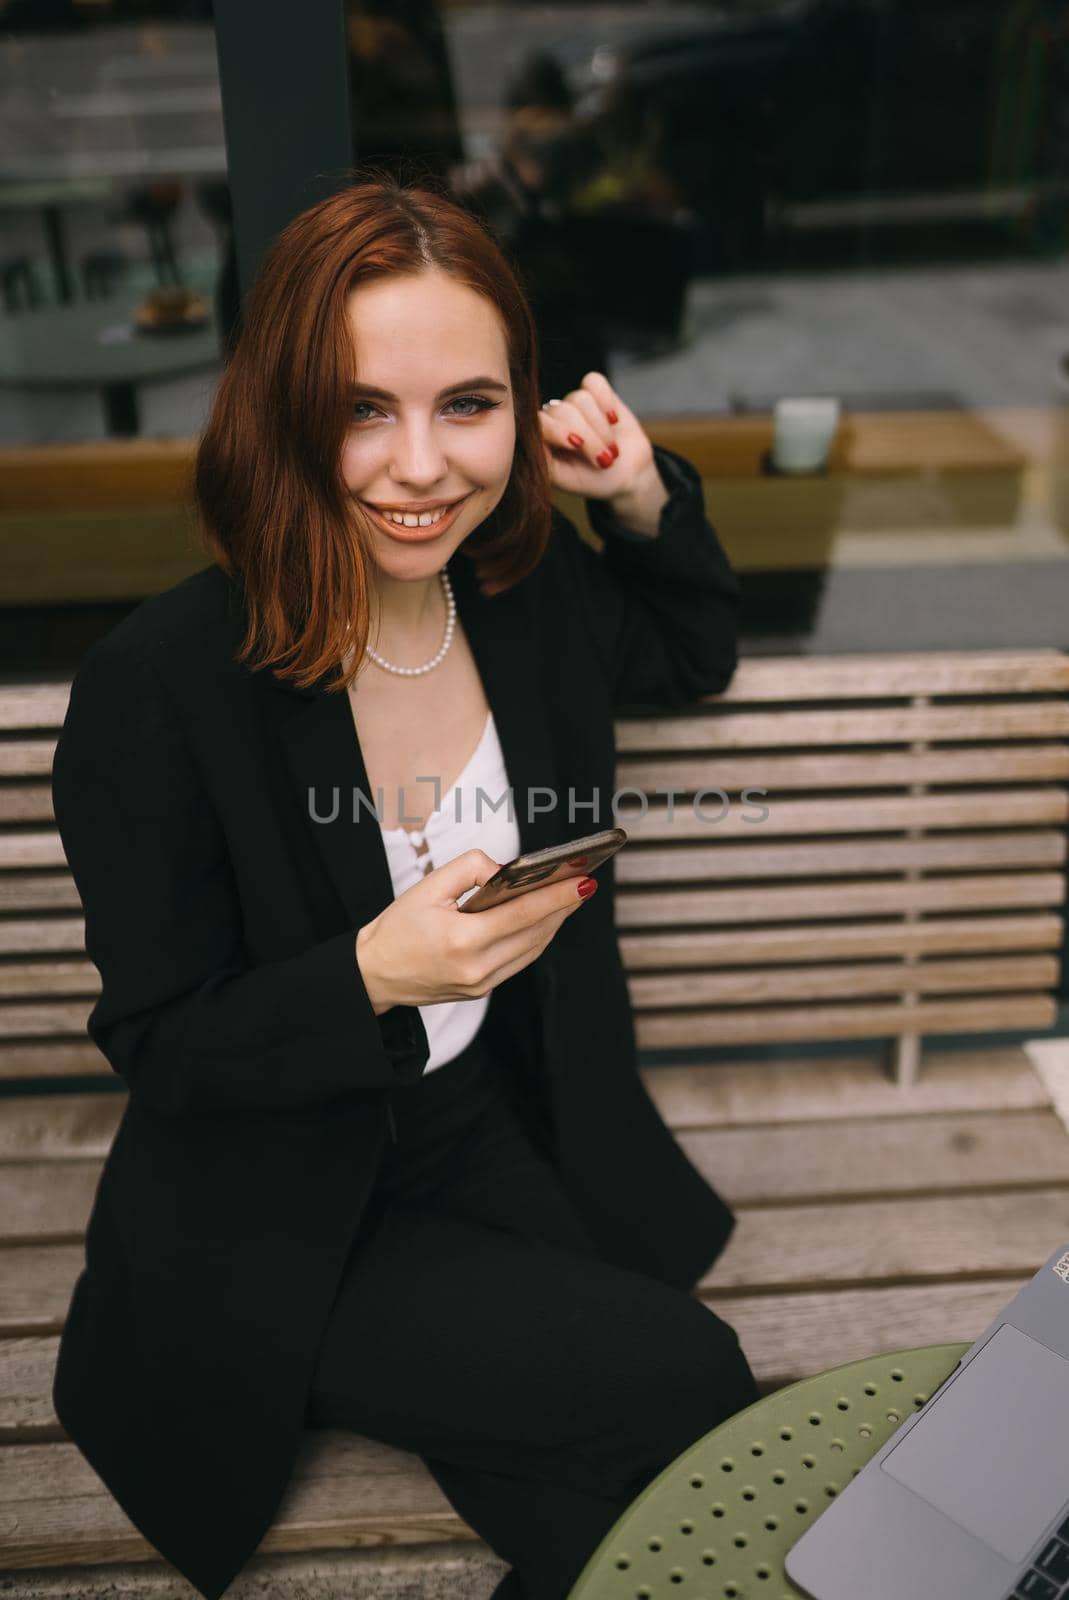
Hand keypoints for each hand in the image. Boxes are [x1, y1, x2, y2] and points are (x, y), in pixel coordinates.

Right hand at [355, 848, 594, 1014]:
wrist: (374, 974)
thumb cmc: (398, 926)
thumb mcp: (429, 887)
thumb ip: (470, 868)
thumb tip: (507, 869)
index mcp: (462, 940)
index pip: (524, 914)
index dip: (558, 896)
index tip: (584, 880)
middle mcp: (477, 967)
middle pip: (536, 933)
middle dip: (563, 907)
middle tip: (584, 882)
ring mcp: (481, 984)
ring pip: (532, 949)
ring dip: (554, 923)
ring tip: (569, 897)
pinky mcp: (481, 991)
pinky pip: (518, 961)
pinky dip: (534, 938)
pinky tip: (543, 920)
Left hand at [539, 371, 655, 502]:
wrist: (626, 475)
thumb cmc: (591, 481)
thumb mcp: (564, 479)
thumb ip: (543, 461)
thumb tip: (532, 441)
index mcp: (541, 437)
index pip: (539, 422)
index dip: (557, 430)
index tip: (576, 444)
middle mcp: (554, 417)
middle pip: (564, 411)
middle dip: (589, 437)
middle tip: (604, 460)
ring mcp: (573, 402)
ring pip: (582, 399)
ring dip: (601, 427)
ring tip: (612, 449)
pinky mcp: (594, 391)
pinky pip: (595, 382)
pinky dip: (606, 399)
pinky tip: (613, 419)